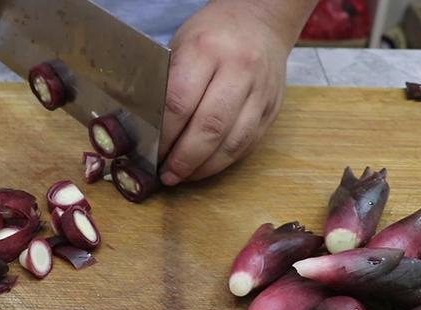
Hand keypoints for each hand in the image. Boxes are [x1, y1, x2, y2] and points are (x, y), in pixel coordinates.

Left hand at [158, 0, 308, 184]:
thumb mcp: (181, 46)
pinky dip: (223, 162)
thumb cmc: (211, 36)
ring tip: (182, 176)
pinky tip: (204, 167)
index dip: (164, 135)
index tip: (151, 152)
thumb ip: (168, 84)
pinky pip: (247, 144)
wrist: (261, 22)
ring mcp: (261, 91)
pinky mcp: (272, 108)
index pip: (180, 102)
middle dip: (184, 158)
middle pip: (209, 127)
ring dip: (204, 167)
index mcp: (206, 50)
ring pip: (232, 142)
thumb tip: (148, 129)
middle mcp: (239, 69)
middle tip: (166, 174)